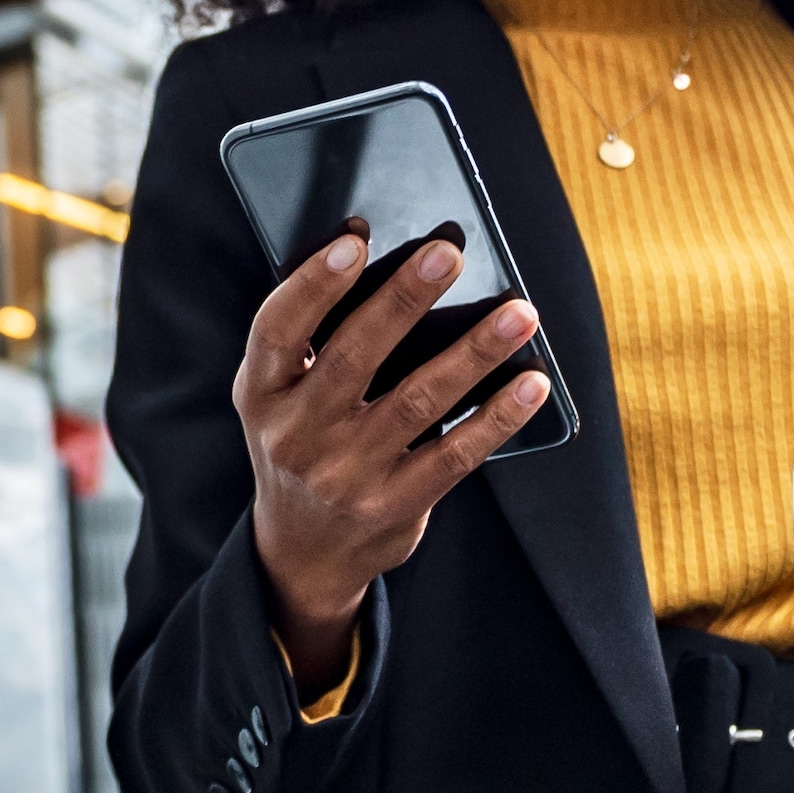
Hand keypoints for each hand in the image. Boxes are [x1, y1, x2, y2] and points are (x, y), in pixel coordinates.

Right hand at [236, 229, 552, 690]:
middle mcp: (297, 434)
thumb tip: (382, 258)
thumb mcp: (277, 397)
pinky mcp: (394, 505)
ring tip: (519, 313)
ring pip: (418, 401)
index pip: (277, 330)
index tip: (355, 240)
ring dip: (474, 352)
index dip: (313, 283)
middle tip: (450, 253)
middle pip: (354, 356)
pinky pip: (455, 456)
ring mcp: (346, 474)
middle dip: (405, 299)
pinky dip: (497, 417)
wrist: (303, 553)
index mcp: (262, 394)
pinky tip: (531, 383)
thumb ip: (307, 342)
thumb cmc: (300, 444)